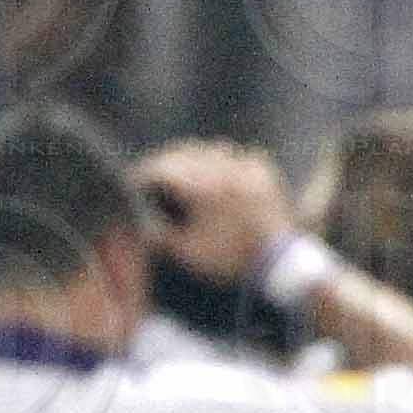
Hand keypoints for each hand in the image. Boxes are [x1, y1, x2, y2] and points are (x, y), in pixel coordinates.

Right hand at [134, 139, 297, 287]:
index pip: (161, 168)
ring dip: (195, 158)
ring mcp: (245, 166)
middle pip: (183, 152)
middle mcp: (222, 169)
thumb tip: (138, 224)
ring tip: (187, 172)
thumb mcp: (188, 253)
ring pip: (211, 148)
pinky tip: (221, 175)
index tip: (132, 181)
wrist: (279, 263)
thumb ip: (160, 235)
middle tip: (154, 175)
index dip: (142, 174)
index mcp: (201, 187)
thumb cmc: (230, 259)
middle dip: (165, 162)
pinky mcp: (263, 171)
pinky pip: (239, 155)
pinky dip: (227, 162)